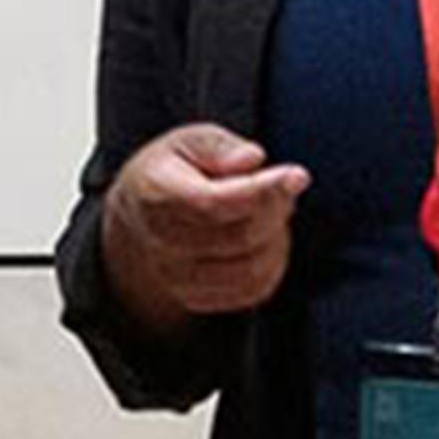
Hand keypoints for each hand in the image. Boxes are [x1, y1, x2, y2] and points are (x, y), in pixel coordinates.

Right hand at [99, 122, 311, 337]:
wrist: (141, 215)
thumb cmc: (176, 169)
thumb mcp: (190, 140)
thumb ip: (220, 146)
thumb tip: (251, 159)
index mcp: (155, 196)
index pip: (214, 203)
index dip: (262, 192)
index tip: (297, 175)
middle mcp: (159, 245)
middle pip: (240, 238)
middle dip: (275, 209)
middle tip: (282, 185)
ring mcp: (175, 278)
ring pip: (252, 270)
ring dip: (277, 237)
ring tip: (271, 210)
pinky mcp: (196, 298)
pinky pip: (254, 290)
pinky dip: (274, 263)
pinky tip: (265, 237)